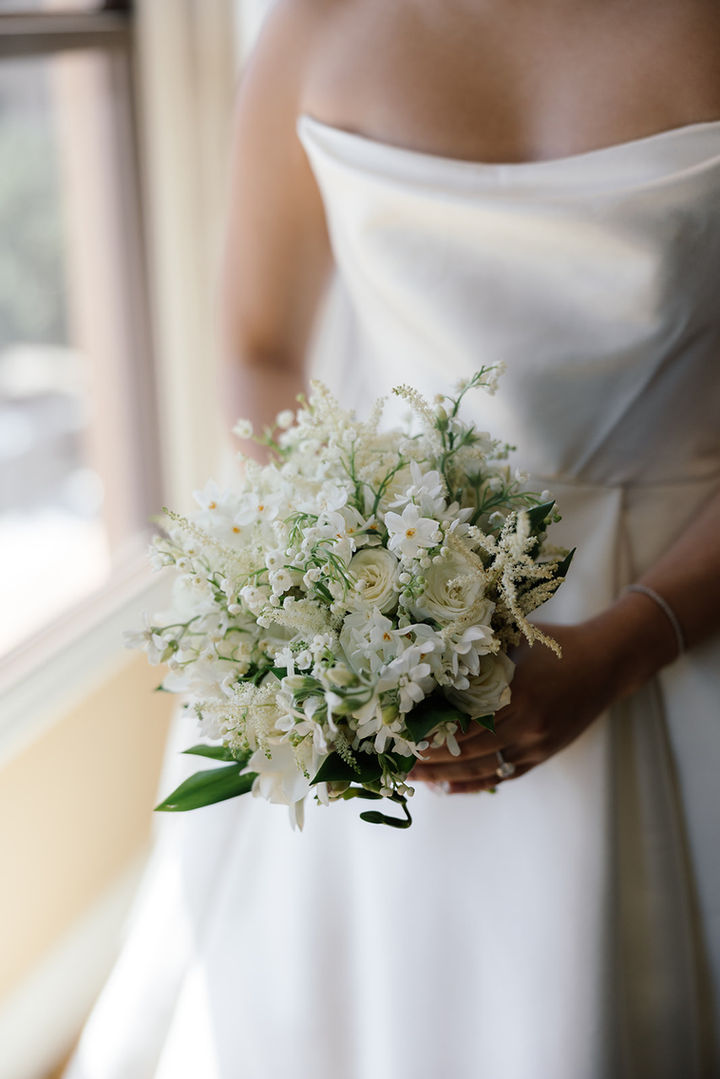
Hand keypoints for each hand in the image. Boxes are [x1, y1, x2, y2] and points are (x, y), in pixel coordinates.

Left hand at [411, 597, 674, 793]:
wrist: (607, 662)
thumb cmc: (555, 644)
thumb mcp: (514, 641)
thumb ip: (478, 656)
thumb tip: (429, 661)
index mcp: (516, 693)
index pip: (462, 723)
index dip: (430, 734)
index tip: (400, 736)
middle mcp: (526, 724)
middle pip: (467, 751)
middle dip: (429, 760)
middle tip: (396, 763)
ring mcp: (537, 744)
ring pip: (483, 769)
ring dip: (446, 777)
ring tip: (415, 778)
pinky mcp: (543, 755)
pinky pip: (503, 775)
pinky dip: (474, 783)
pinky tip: (449, 786)